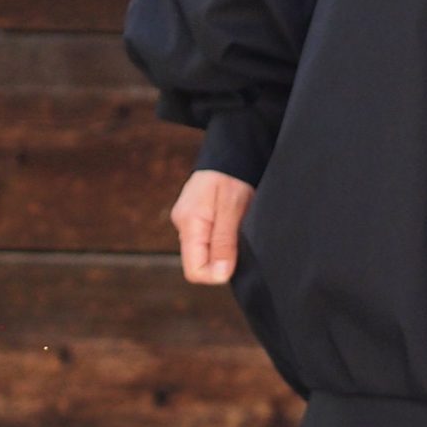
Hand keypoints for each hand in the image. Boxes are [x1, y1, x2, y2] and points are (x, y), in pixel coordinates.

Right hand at [171, 167, 253, 283]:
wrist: (231, 151)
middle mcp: (184, 225)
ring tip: (239, 228)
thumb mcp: (232, 207)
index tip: (237, 261)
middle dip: (222, 261)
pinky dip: (224, 240)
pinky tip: (236, 225)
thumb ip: (224, 242)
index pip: (194, 271)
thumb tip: (219, 275)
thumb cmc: (233, 175)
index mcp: (189, 223)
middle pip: (199, 263)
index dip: (216, 275)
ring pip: (205, 252)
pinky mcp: (198, 218)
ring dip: (225, 249)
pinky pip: (209, 240)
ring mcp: (189, 222)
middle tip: (242, 240)